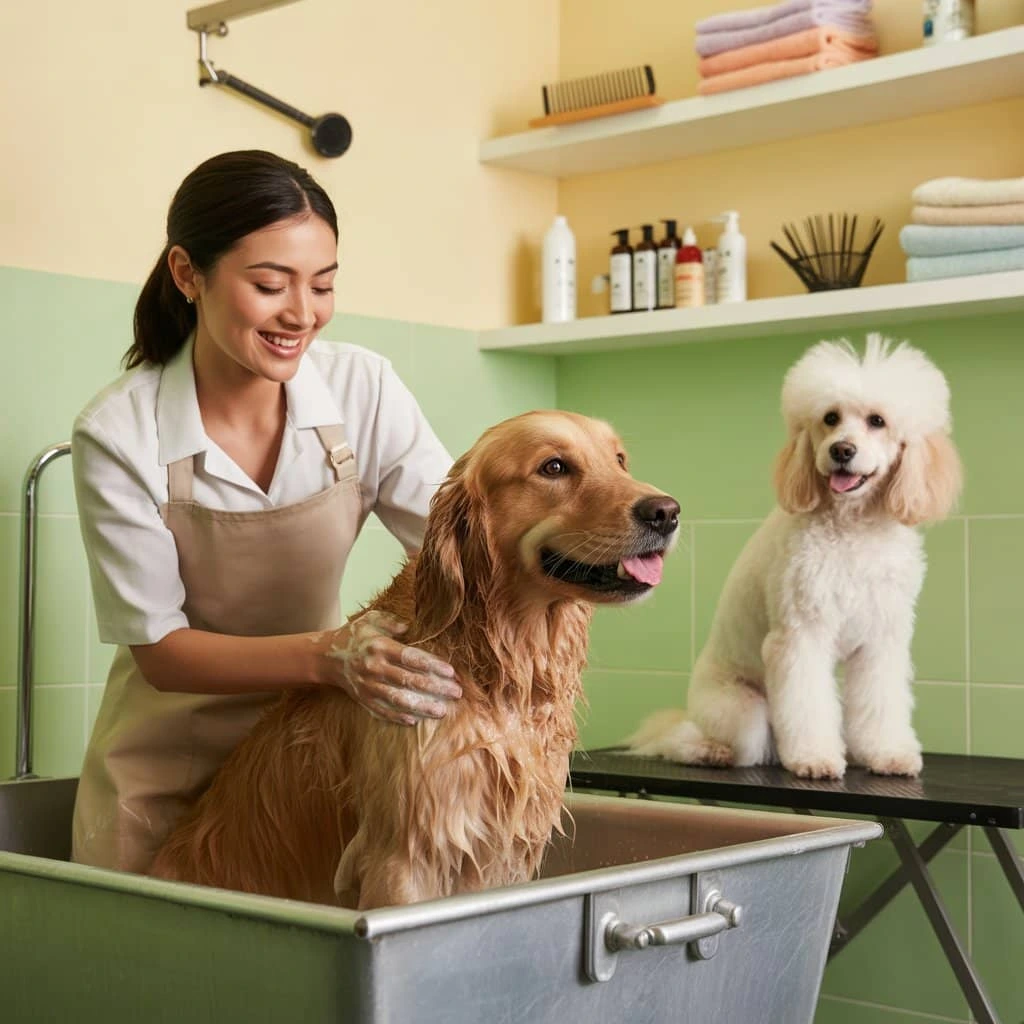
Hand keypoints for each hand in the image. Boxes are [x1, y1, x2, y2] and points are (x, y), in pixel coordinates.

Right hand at [317, 611, 460, 724]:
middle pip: (409, 681)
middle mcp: (374, 668)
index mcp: (380, 647)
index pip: (410, 658)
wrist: (326, 657)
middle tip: (456, 692)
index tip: (450, 672)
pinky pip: (382, 711)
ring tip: (442, 711)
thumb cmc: (354, 636)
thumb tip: (409, 627)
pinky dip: (398, 717)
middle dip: (435, 688)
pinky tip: (415, 720)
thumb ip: (391, 622)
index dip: (432, 665)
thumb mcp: (370, 620)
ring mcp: (368, 686)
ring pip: (398, 700)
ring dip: (422, 707)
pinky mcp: (362, 699)